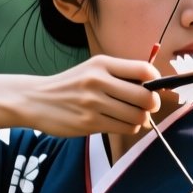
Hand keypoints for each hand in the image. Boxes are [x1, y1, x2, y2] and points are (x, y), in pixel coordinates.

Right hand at [23, 54, 165, 136]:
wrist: (35, 100)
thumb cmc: (71, 85)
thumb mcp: (93, 69)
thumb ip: (120, 75)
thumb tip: (155, 87)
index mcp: (102, 64)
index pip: (144, 70)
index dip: (156, 81)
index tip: (155, 88)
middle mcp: (98, 81)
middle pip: (145, 97)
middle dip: (152, 104)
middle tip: (146, 107)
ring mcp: (93, 103)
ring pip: (137, 116)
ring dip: (140, 119)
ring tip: (131, 116)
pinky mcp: (89, 123)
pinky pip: (124, 128)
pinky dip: (129, 128)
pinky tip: (120, 123)